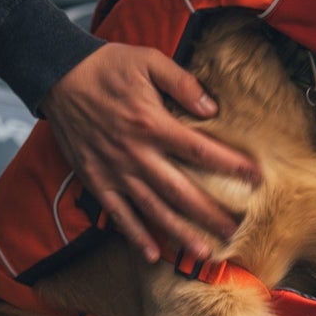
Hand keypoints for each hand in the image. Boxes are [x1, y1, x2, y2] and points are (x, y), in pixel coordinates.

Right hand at [39, 43, 260, 262]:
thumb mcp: (149, 61)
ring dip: (178, 233)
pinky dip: (134, 235)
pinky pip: (117, 214)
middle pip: (180, 191)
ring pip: (152, 210)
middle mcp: (136, 154)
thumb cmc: (108, 66)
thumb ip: (183, 83)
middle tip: (235, 231)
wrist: (59, 76)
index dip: (230, 165)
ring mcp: (115, 171)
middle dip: (209, 214)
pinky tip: (152, 254)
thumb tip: (212, 108)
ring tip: (203, 252)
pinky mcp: (96, 180)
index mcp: (152, 124)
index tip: (256, 178)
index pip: (200, 150)